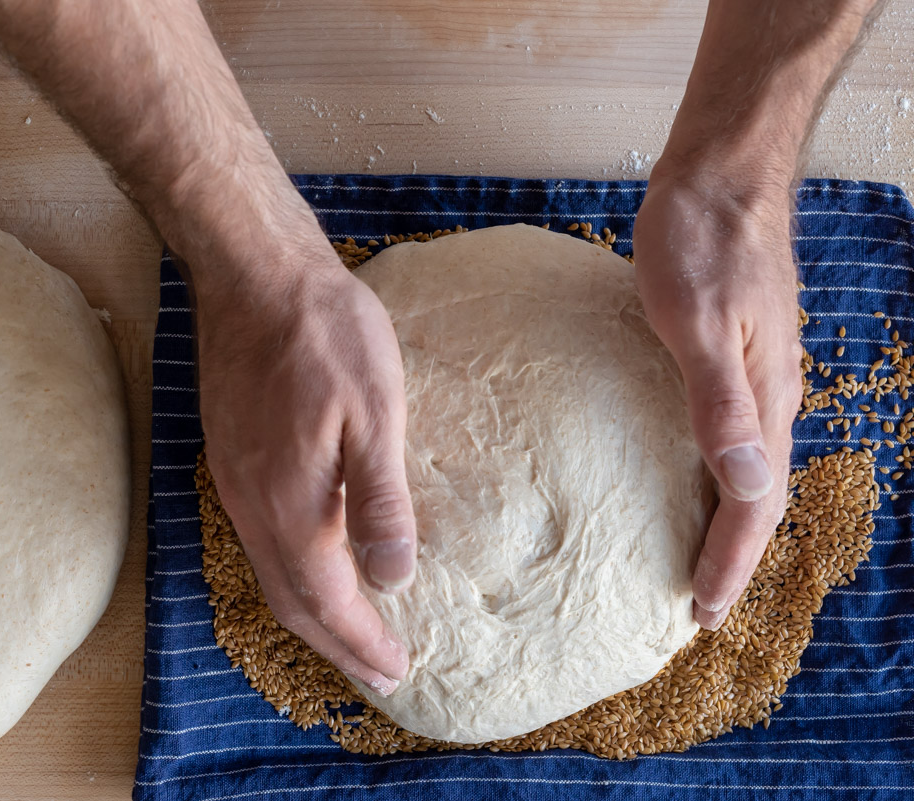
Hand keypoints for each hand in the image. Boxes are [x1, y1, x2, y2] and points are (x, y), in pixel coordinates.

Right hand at [193, 243, 416, 693]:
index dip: (361, 640)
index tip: (397, 669)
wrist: (253, 275)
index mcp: (290, 502)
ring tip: (350, 634)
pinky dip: (292, 573)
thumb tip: (393, 576)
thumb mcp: (374, 410)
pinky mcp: (231, 458)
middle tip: (377, 671)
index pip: (325, 598)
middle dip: (335, 644)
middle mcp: (251, 504)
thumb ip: (380, 498)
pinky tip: (315, 565)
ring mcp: (234, 482)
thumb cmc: (322, 332)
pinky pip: (257, 540)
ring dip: (311, 614)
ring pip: (269, 573)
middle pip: (290, 601)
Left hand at [632, 165, 803, 629]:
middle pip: (758, 496)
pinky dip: (713, 472)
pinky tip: (685, 473)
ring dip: (724, 518)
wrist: (723, 173)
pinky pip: (730, 432)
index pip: (755, 504)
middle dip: (731, 555)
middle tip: (697, 603)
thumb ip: (720, 399)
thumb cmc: (702, 238)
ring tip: (693, 555)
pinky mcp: (733, 352)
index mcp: (767, 398)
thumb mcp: (699, 318)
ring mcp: (755, 373)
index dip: (729, 562)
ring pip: (747, 467)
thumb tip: (744, 481)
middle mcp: (769, 394)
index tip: (700, 612)